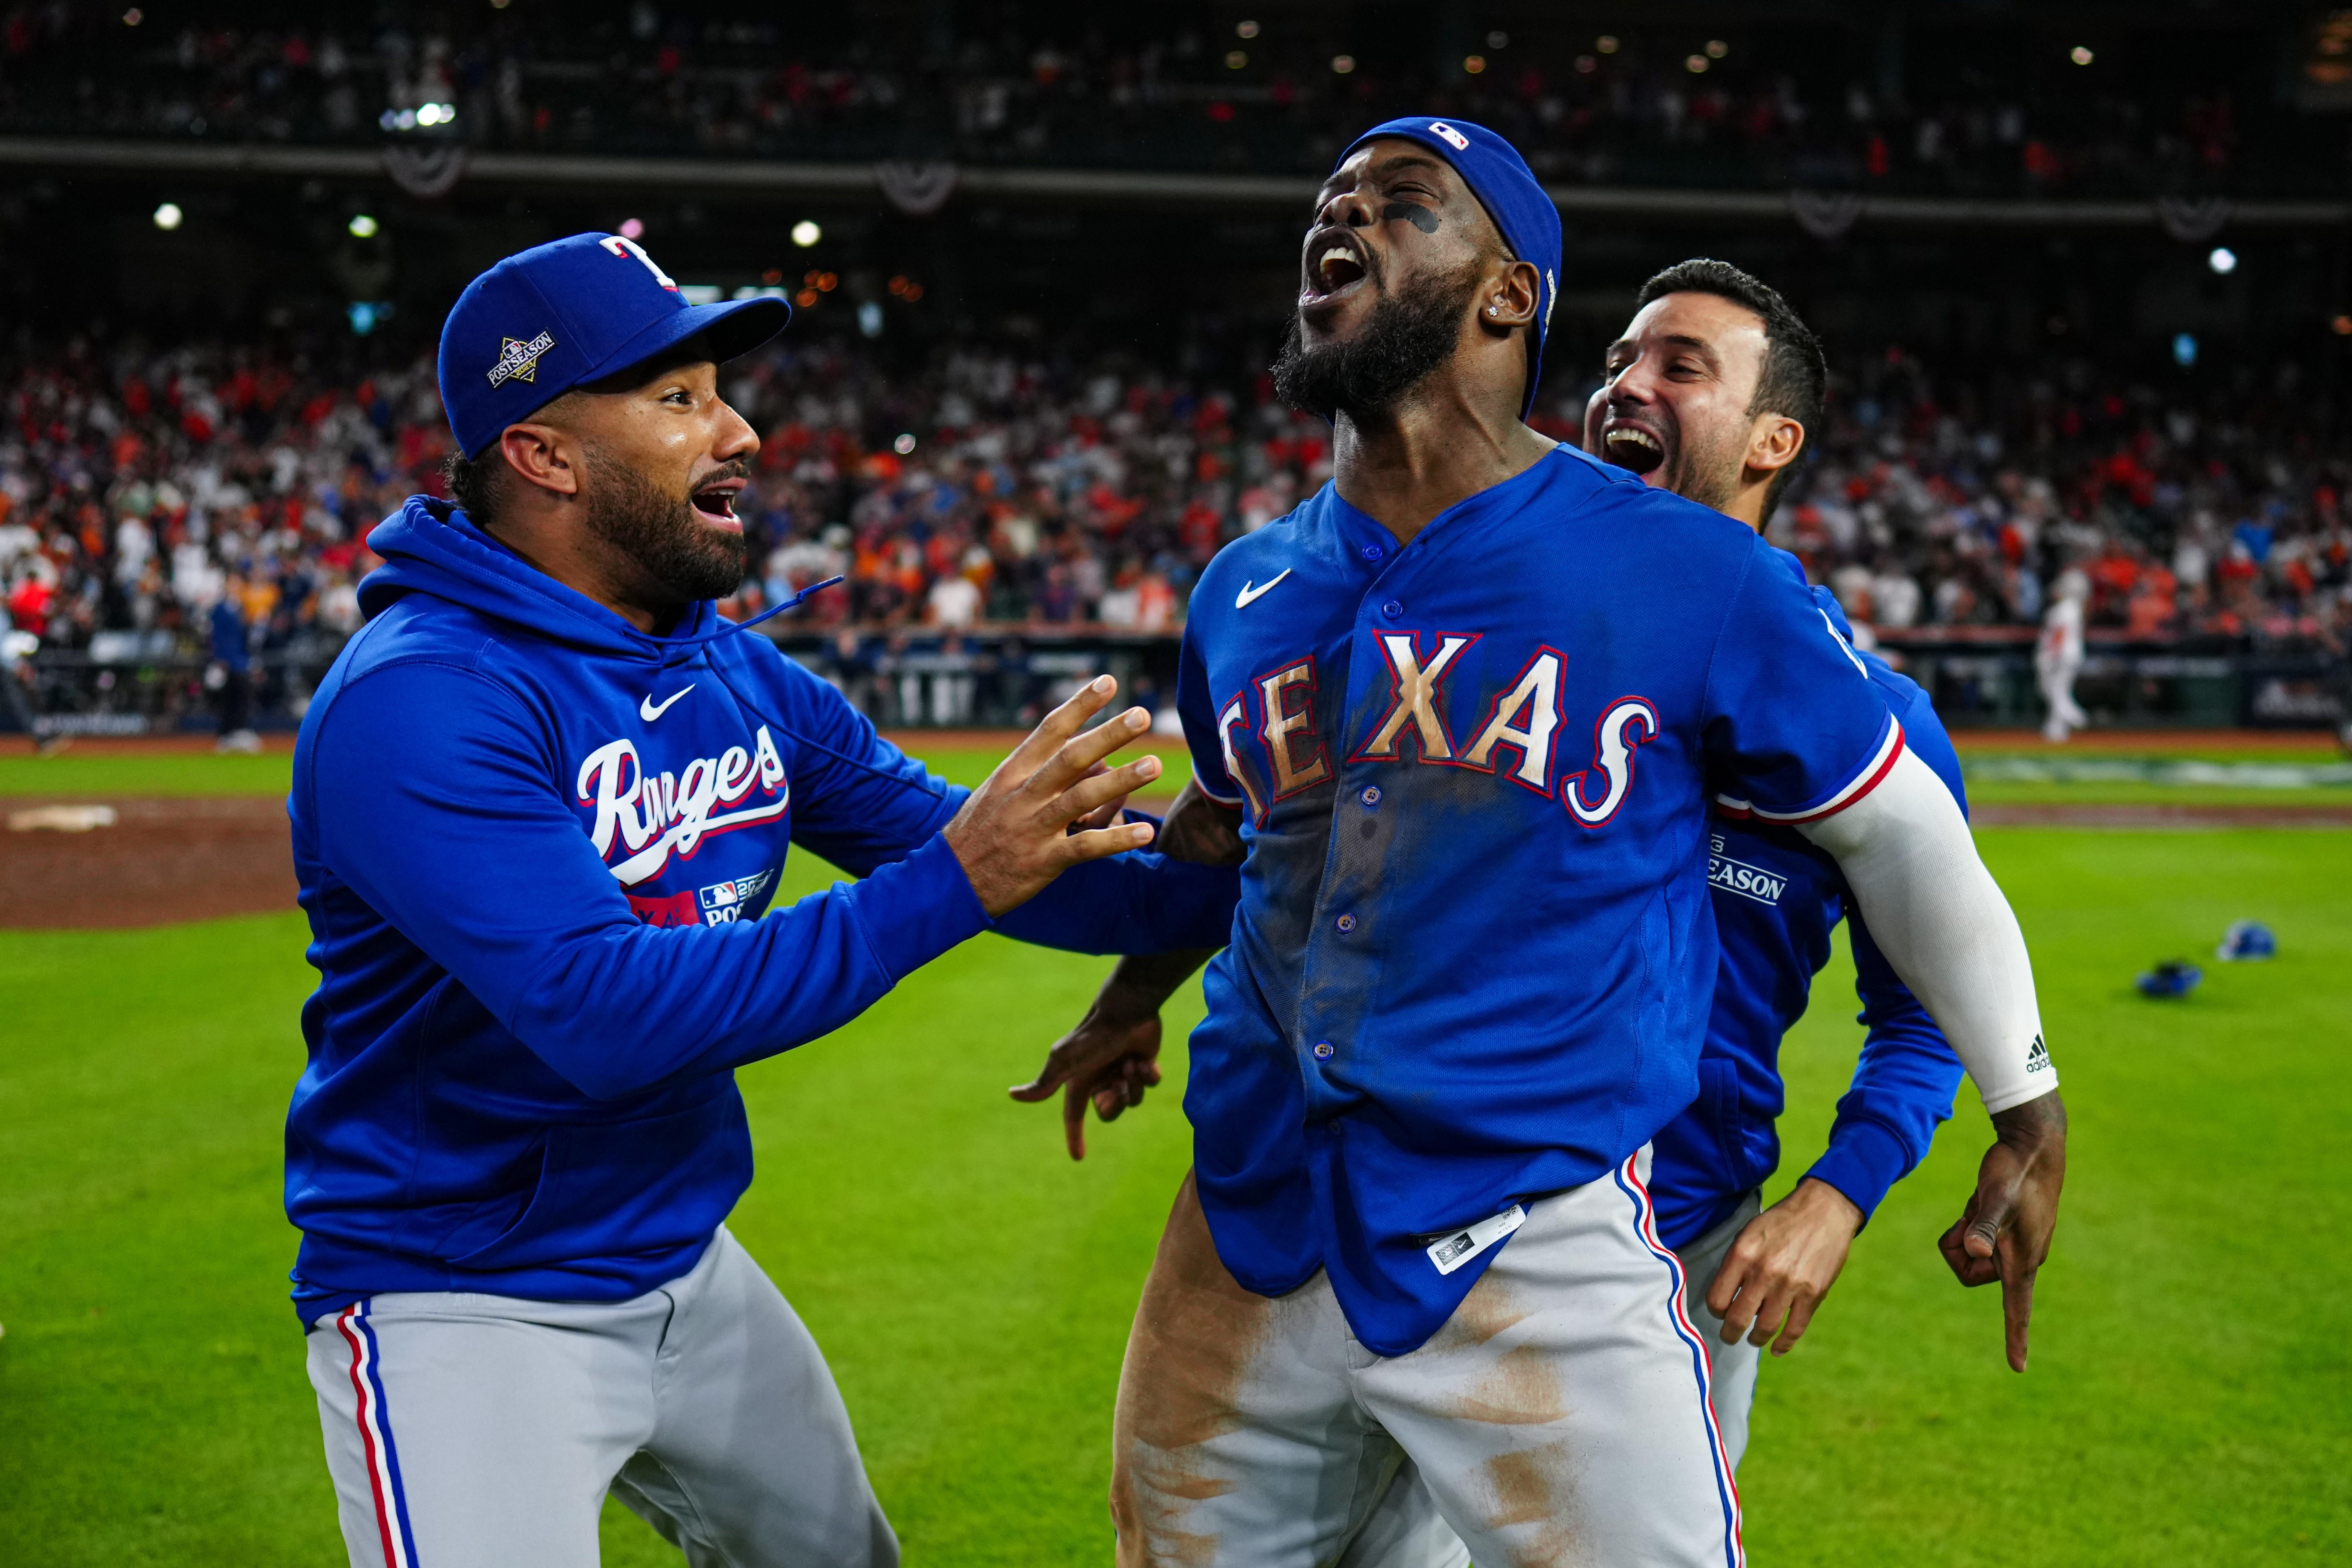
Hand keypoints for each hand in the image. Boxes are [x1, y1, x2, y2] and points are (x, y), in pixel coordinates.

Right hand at [942, 676, 1162, 916]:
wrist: (947, 881)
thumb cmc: (980, 831)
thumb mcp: (999, 793)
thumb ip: (1041, 775)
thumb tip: (1094, 761)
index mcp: (1012, 772)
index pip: (1050, 730)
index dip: (1080, 705)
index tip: (1108, 681)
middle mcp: (1023, 795)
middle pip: (1071, 757)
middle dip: (1107, 734)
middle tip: (1141, 715)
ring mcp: (1033, 827)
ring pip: (1081, 798)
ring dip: (1120, 780)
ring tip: (1154, 764)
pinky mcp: (1042, 861)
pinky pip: (1085, 847)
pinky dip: (1116, 840)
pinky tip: (1145, 833)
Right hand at [1007, 980, 1170, 1159]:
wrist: (1127, 1010)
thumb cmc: (1094, 1037)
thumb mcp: (1064, 1063)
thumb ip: (1043, 1084)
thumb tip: (1011, 1094)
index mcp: (1079, 1081)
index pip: (1073, 1114)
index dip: (1075, 1136)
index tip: (1078, 1157)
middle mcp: (1100, 1077)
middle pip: (1109, 1112)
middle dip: (1115, 1102)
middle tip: (1118, 1083)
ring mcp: (1122, 1071)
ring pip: (1133, 1099)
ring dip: (1133, 1085)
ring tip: (1131, 1065)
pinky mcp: (1143, 1063)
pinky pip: (1150, 1084)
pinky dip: (1148, 1075)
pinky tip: (1144, 1061)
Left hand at [1707, 1178, 1863, 1355]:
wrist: (1823, 1211)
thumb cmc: (1781, 1221)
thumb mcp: (1748, 1233)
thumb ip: (1736, 1263)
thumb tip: (1726, 1294)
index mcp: (1742, 1255)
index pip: (1717, 1298)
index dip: (1716, 1311)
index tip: (1720, 1312)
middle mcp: (1764, 1272)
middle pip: (1737, 1318)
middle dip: (1729, 1333)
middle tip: (1729, 1336)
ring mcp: (1790, 1286)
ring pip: (1765, 1327)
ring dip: (1755, 1339)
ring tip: (1753, 1339)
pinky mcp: (1813, 1294)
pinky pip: (1794, 1329)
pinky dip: (1784, 1344)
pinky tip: (1776, 1349)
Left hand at [1939, 1088, 2065, 1371]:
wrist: (2033, 1146)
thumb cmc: (2014, 1173)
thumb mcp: (1993, 1198)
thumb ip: (1984, 1225)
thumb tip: (1975, 1251)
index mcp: (2020, 1260)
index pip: (2017, 1308)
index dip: (2016, 1338)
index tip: (2018, 1367)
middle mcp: (2020, 1258)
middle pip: (1971, 1274)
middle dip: (1959, 1249)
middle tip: (1968, 1218)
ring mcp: (2015, 1245)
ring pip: (1970, 1254)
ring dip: (1965, 1232)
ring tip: (1977, 1207)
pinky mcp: (2006, 1231)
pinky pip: (1975, 1236)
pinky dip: (1969, 1222)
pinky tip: (1978, 1202)